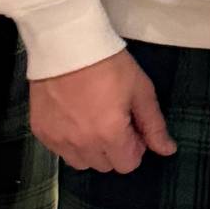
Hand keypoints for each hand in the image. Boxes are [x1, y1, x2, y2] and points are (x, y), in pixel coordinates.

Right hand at [30, 50, 175, 174]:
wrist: (66, 42)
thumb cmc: (109, 64)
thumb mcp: (140, 90)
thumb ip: (154, 125)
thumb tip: (168, 151)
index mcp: (110, 134)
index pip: (128, 165)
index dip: (134, 146)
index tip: (131, 126)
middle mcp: (82, 143)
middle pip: (105, 166)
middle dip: (114, 149)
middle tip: (113, 120)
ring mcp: (58, 139)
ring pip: (81, 162)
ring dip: (91, 149)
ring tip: (92, 121)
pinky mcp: (40, 131)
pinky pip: (60, 151)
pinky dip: (69, 141)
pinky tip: (73, 118)